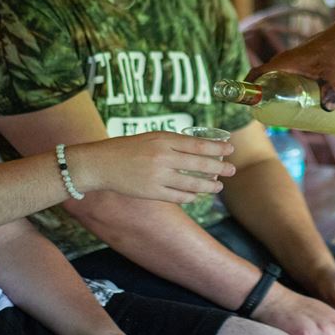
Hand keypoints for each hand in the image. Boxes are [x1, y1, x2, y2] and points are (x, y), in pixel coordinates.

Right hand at [71, 131, 234, 202]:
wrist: (102, 164)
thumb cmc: (127, 148)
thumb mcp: (151, 137)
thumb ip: (173, 142)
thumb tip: (199, 147)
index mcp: (163, 139)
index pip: (198, 144)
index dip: (217, 148)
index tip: (230, 150)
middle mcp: (163, 157)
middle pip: (199, 164)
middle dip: (219, 168)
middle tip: (232, 171)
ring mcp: (158, 176)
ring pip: (192, 184)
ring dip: (209, 186)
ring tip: (218, 187)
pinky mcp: (152, 192)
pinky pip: (179, 197)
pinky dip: (191, 197)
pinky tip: (196, 196)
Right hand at [245, 31, 334, 110]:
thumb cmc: (333, 52)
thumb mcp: (331, 73)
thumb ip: (330, 90)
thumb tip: (329, 109)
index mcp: (283, 62)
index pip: (257, 73)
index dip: (248, 86)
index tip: (247, 102)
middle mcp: (282, 62)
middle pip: (263, 78)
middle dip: (260, 95)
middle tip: (266, 113)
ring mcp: (289, 62)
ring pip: (272, 78)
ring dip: (270, 91)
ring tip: (276, 110)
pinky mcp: (296, 64)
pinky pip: (281, 76)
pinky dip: (279, 87)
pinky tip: (290, 100)